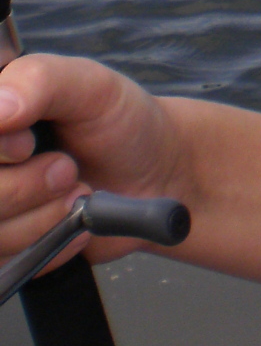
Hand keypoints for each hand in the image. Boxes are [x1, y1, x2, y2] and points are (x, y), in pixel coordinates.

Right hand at [0, 54, 189, 267]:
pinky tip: (75, 225)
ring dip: (44, 218)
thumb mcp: (92, 86)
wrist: (162, 177)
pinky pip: (9, 264)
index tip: (27, 146)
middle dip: (26, 187)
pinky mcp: (9, 250)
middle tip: (67, 169)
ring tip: (78, 195)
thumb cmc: (124, 123)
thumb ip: (40, 81)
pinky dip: (51, 247)